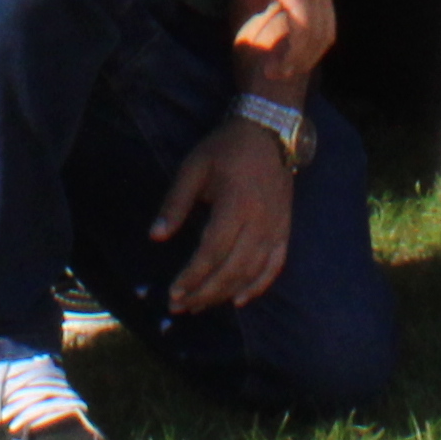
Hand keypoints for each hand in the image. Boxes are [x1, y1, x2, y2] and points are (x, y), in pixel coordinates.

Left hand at [147, 112, 294, 313]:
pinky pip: (274, 266)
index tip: (173, 292)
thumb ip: (175, 203)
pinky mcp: (284, 230)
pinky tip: (239, 300)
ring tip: (199, 305)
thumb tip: (156, 237)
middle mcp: (259, 222)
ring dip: (224, 294)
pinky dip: (257, 287)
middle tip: (180, 306)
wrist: (269, 132)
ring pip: (251, 273)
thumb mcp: (194, 168)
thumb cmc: (226, 148)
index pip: (212, 252)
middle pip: (232, 270)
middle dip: (204, 293)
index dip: (192, 276)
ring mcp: (275, 228)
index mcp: (235, 204)